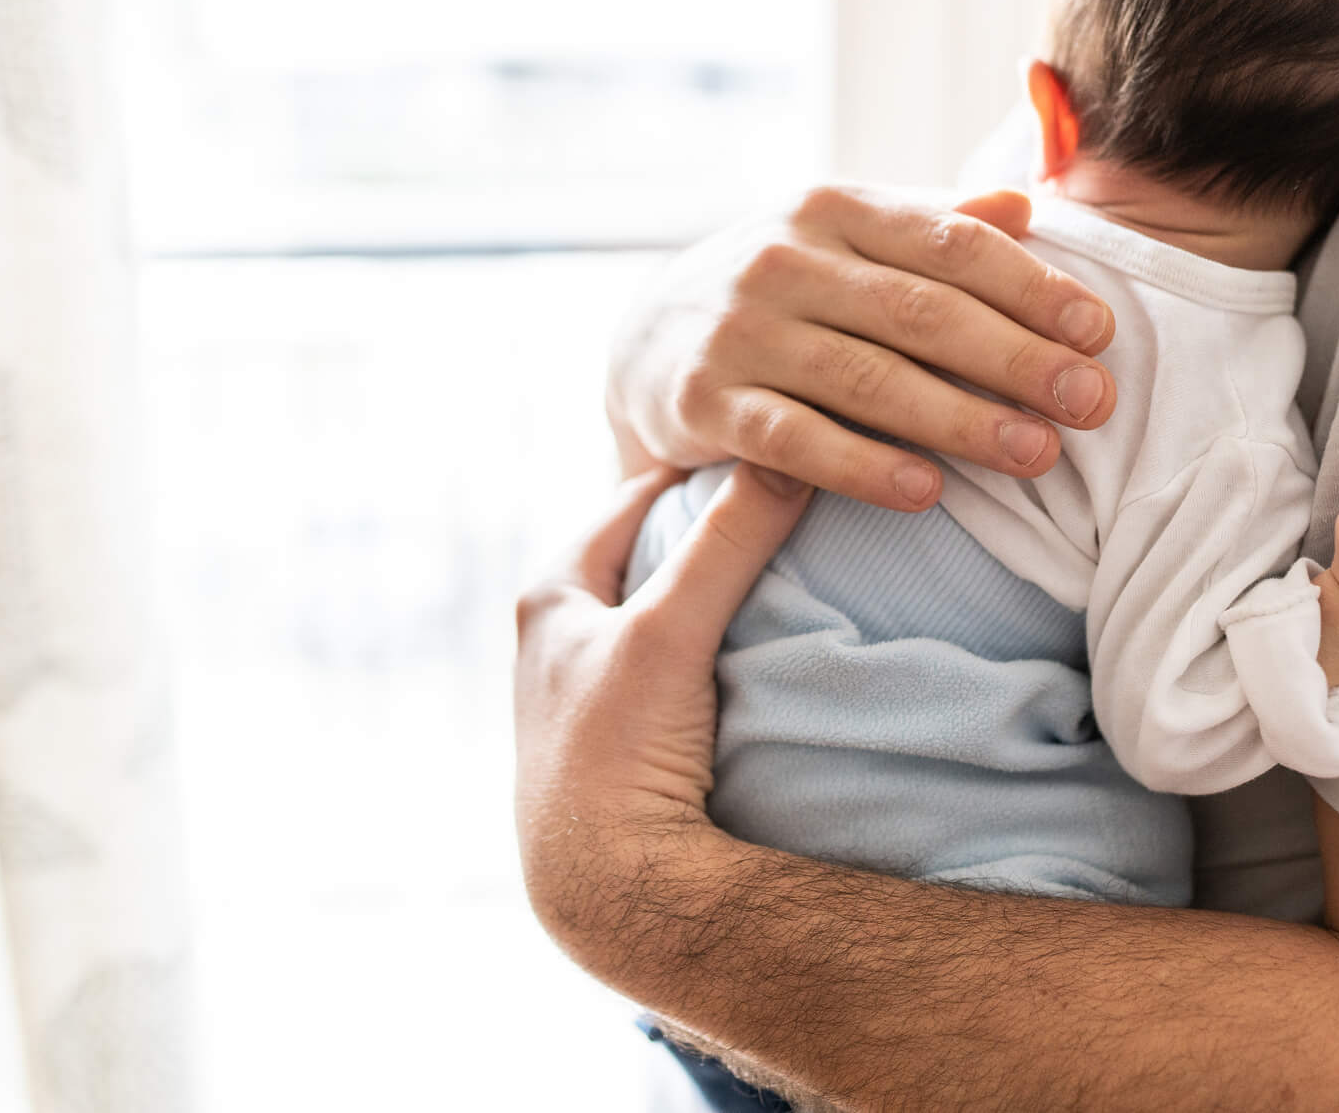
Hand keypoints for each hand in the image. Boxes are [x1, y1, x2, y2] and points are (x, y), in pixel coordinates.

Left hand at [513, 463, 812, 951]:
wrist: (609, 891)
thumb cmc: (616, 753)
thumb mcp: (669, 632)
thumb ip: (726, 544)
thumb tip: (788, 458)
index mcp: (550, 596)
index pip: (635, 498)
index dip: (700, 470)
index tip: (769, 447)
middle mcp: (559, 638)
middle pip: (650, 552)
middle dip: (712, 528)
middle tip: (789, 502)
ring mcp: (591, 692)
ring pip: (666, 613)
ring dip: (716, 592)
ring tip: (786, 569)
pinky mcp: (623, 740)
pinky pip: (680, 667)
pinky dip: (716, 648)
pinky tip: (759, 651)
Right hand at [606, 184, 1118, 511]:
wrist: (646, 342)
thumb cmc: (785, 294)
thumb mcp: (848, 241)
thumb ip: (935, 225)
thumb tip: (1028, 202)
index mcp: (835, 209)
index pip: (950, 244)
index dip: (1031, 288)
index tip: (1099, 332)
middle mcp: (783, 259)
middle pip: (920, 312)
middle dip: (1016, 358)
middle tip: (1092, 402)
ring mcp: (739, 331)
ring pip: (866, 378)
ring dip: (959, 419)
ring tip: (1036, 455)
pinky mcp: (702, 403)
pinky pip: (793, 439)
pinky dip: (861, 467)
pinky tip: (926, 492)